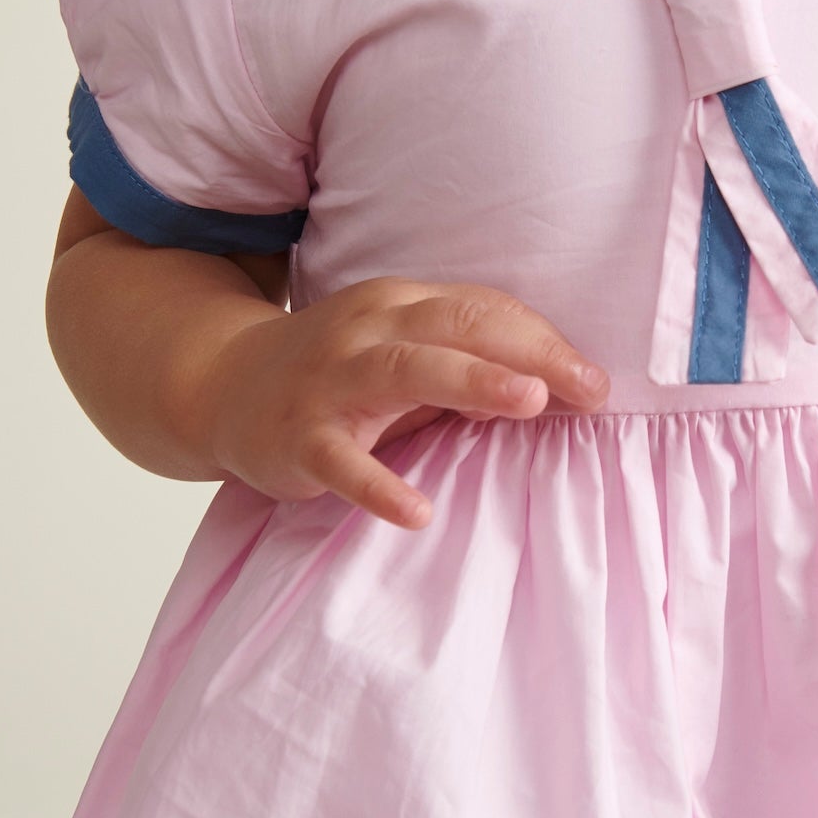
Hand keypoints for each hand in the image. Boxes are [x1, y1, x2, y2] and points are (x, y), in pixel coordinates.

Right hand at [197, 277, 608, 528]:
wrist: (221, 386)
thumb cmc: (336, 374)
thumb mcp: (400, 351)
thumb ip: (466, 361)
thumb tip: (562, 385)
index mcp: (399, 304)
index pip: (483, 310)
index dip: (543, 341)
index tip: (596, 381)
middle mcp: (367, 330)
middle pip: (455, 327)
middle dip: (528, 353)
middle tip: (586, 387)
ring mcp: (330, 382)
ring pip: (405, 370)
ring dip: (471, 383)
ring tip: (529, 405)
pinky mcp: (298, 439)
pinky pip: (342, 462)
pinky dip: (378, 486)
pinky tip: (417, 512)